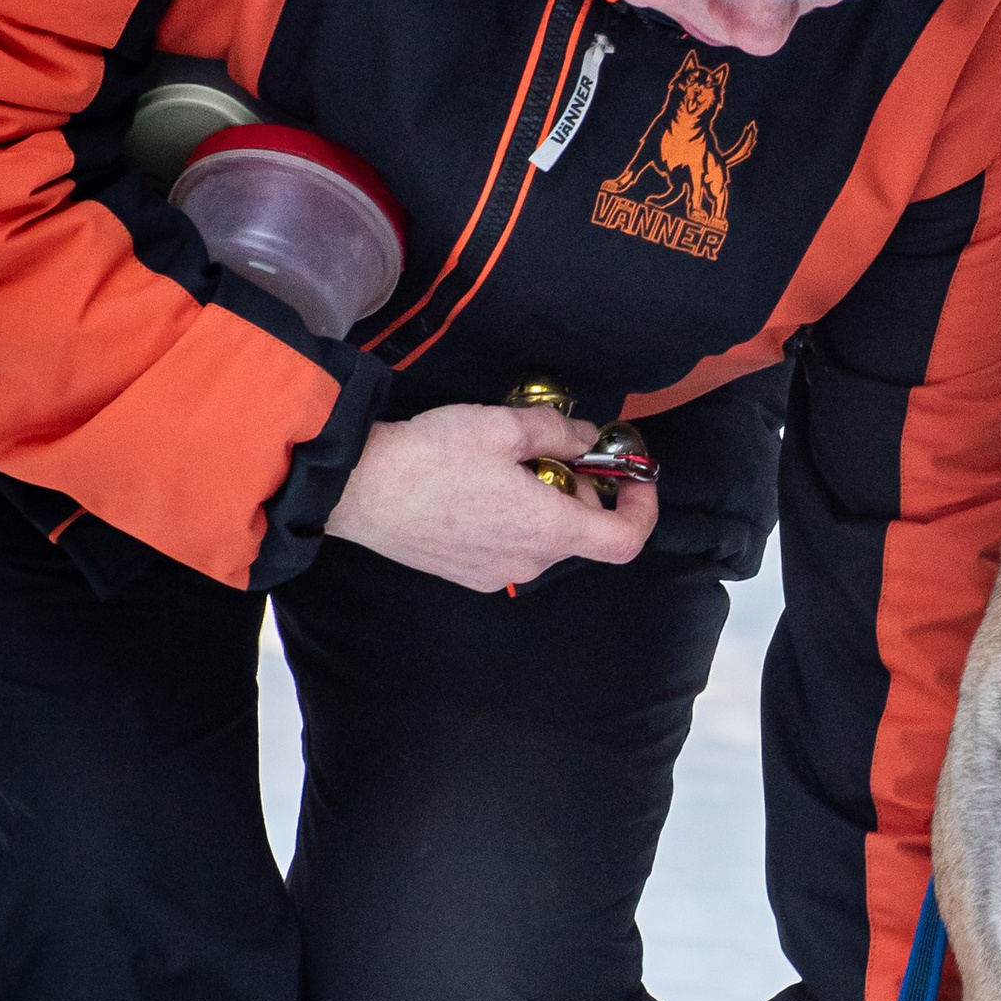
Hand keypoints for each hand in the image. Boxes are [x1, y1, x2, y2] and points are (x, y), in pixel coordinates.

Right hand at [324, 402, 657, 593]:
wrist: (358, 490)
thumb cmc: (430, 457)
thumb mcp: (504, 426)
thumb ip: (559, 432)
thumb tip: (588, 440)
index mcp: (549, 530)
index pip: (625, 540)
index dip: (642, 508)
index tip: (633, 477)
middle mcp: (529, 563)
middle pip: (582, 533)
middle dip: (583, 491)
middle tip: (556, 449)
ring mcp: (496, 574)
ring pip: (545, 538)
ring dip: (545, 503)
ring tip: (507, 463)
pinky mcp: (467, 574)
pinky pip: (511, 547)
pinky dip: (515, 519)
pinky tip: (479, 486)